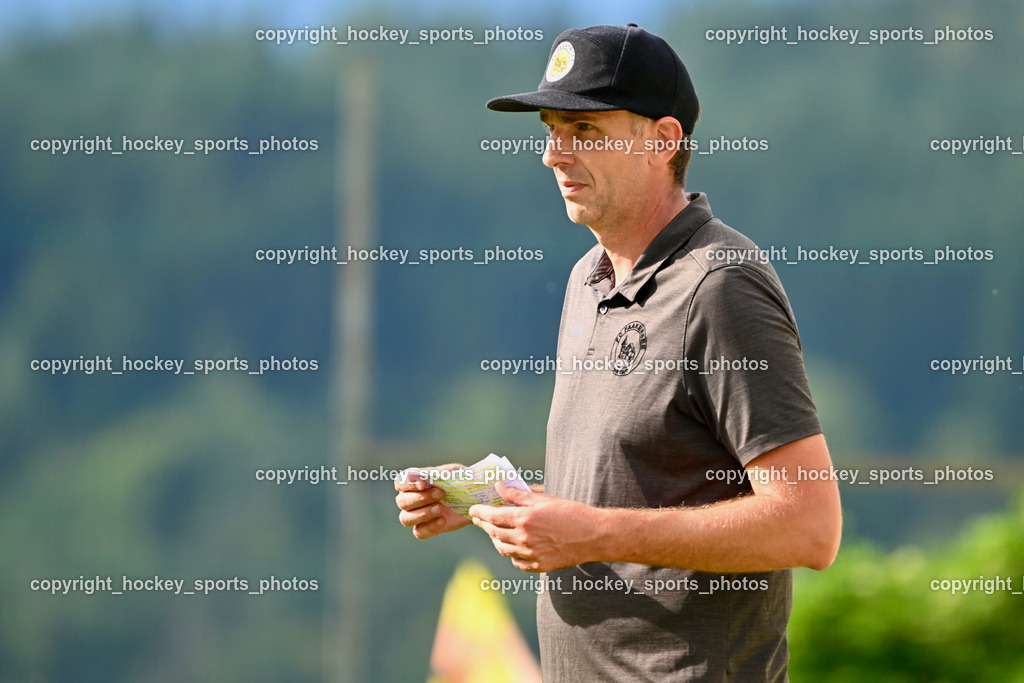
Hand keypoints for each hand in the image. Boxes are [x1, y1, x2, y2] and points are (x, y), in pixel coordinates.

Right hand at [394, 465, 471, 538]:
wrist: (473, 500)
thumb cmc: (459, 482)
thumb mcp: (455, 473)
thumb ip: (446, 472)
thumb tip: (442, 473)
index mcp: (413, 482)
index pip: (400, 482)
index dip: (408, 483)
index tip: (424, 483)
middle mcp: (409, 499)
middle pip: (402, 501)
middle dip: (420, 498)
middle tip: (441, 494)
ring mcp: (415, 515)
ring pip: (406, 518)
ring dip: (423, 514)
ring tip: (440, 509)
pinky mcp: (425, 528)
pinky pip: (419, 532)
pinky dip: (429, 527)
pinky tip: (443, 521)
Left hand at [469, 481, 604, 572]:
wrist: (594, 535)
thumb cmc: (570, 513)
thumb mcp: (544, 499)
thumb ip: (518, 495)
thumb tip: (499, 486)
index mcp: (525, 519)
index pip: (492, 516)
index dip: (480, 513)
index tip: (473, 510)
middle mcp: (524, 538)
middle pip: (494, 533)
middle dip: (484, 525)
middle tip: (479, 519)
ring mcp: (531, 555)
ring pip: (503, 549)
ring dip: (495, 539)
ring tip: (494, 532)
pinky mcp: (539, 566)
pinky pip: (516, 561)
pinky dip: (511, 553)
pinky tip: (513, 546)